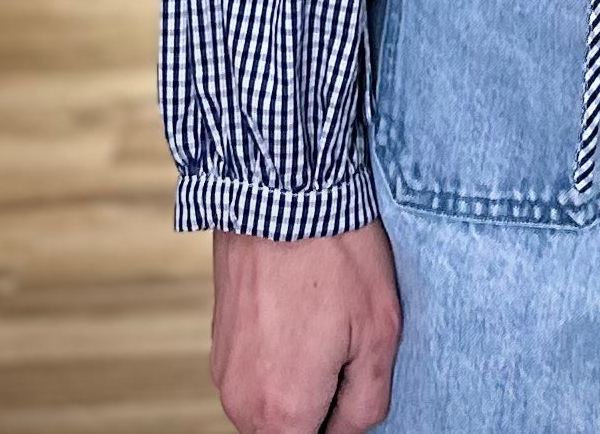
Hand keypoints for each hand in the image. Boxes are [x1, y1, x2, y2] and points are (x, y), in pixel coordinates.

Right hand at [210, 219, 400, 433]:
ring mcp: (225, 371)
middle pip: (293, 427)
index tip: (354, 379)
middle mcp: (242, 402)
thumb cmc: (335, 255)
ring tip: (325, 314)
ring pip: (275, 397)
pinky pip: (257, 366)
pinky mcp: (220, 340)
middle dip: (324, 398)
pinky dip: (281, 347)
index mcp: (284, 413)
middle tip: (347, 341)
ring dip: (302, 372)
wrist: (280, 190)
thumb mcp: (380, 331)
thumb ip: (368, 401)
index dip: (343, 417)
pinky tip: (304, 301)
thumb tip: (351, 426)